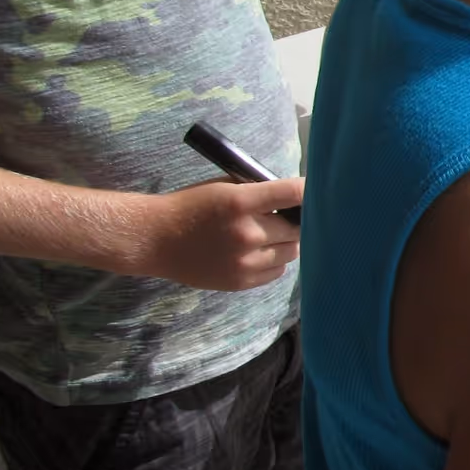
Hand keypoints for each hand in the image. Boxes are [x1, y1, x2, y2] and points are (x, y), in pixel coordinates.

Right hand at [127, 179, 302, 289]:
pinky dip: (274, 261)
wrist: (154, 239)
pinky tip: (259, 252)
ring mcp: (244, 261)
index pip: (294, 194)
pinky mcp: (240, 281)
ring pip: (292, 251)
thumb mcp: (224, 187)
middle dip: (295, 221)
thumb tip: (297, 195)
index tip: (315, 192)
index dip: (309, 191)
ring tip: (270, 235)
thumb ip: (259, 192)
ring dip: (286, 242)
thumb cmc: (191, 206)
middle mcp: (246, 233)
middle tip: (287, 218)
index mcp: (240, 202)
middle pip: (298, 228)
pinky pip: (277, 271)